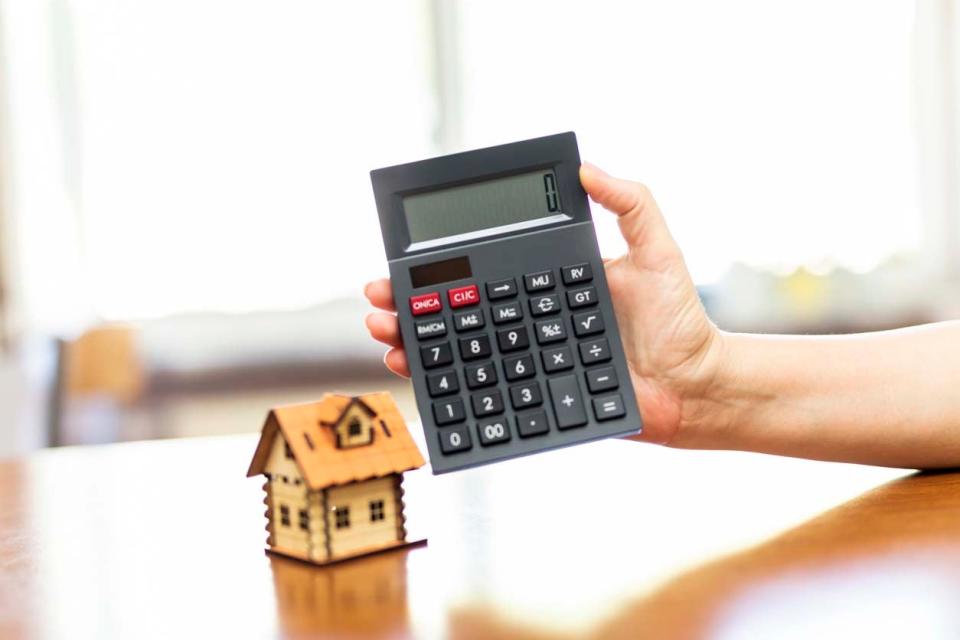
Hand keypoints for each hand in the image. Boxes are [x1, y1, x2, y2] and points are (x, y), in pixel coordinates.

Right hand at [364, 163, 722, 444]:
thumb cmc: (681, 321)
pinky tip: (415, 371)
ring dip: (413, 339)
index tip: (406, 259)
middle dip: (410, 303)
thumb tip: (587, 168)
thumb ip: (629, 205)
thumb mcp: (657, 252)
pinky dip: (441, 384)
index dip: (441, 267)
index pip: (483, 271)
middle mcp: (529, 321)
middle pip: (456, 310)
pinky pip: (481, 390)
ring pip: (457, 350)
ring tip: (386, 329)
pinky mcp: (535, 396)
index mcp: (547, 283)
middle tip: (380, 298)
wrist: (697, 387)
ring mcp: (528, 359)